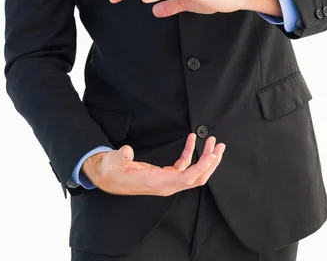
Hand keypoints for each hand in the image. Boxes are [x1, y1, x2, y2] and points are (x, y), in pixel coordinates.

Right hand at [81, 133, 225, 195]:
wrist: (108, 177)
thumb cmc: (111, 170)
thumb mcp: (113, 162)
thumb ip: (120, 156)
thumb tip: (127, 151)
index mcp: (158, 183)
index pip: (186, 178)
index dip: (201, 167)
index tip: (211, 154)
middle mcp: (167, 185)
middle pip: (196, 178)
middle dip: (210, 164)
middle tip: (219, 146)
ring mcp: (168, 181)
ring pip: (193, 174)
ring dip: (205, 159)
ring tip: (213, 143)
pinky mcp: (166, 176)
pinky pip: (184, 167)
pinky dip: (191, 154)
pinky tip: (192, 140)